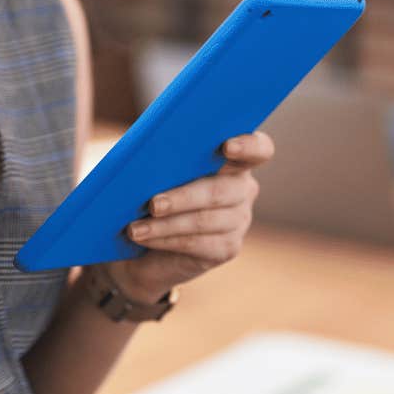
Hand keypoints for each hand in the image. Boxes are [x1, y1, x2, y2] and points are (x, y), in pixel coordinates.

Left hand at [104, 130, 274, 303]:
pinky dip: (166, 239)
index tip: (226, 147)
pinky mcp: (227, 248)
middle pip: (222, 190)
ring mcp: (239, 220)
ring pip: (205, 220)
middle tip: (154, 204)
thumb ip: (153, 155)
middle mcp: (242, 188)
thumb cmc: (142, 191)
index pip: (258, 149)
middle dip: (184, 196)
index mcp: (231, 158)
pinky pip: (197, 243)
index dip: (248, 146)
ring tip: (135, 228)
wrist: (139, 241)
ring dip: (166, 224)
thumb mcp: (145, 168)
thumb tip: (139, 153)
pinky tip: (143, 238)